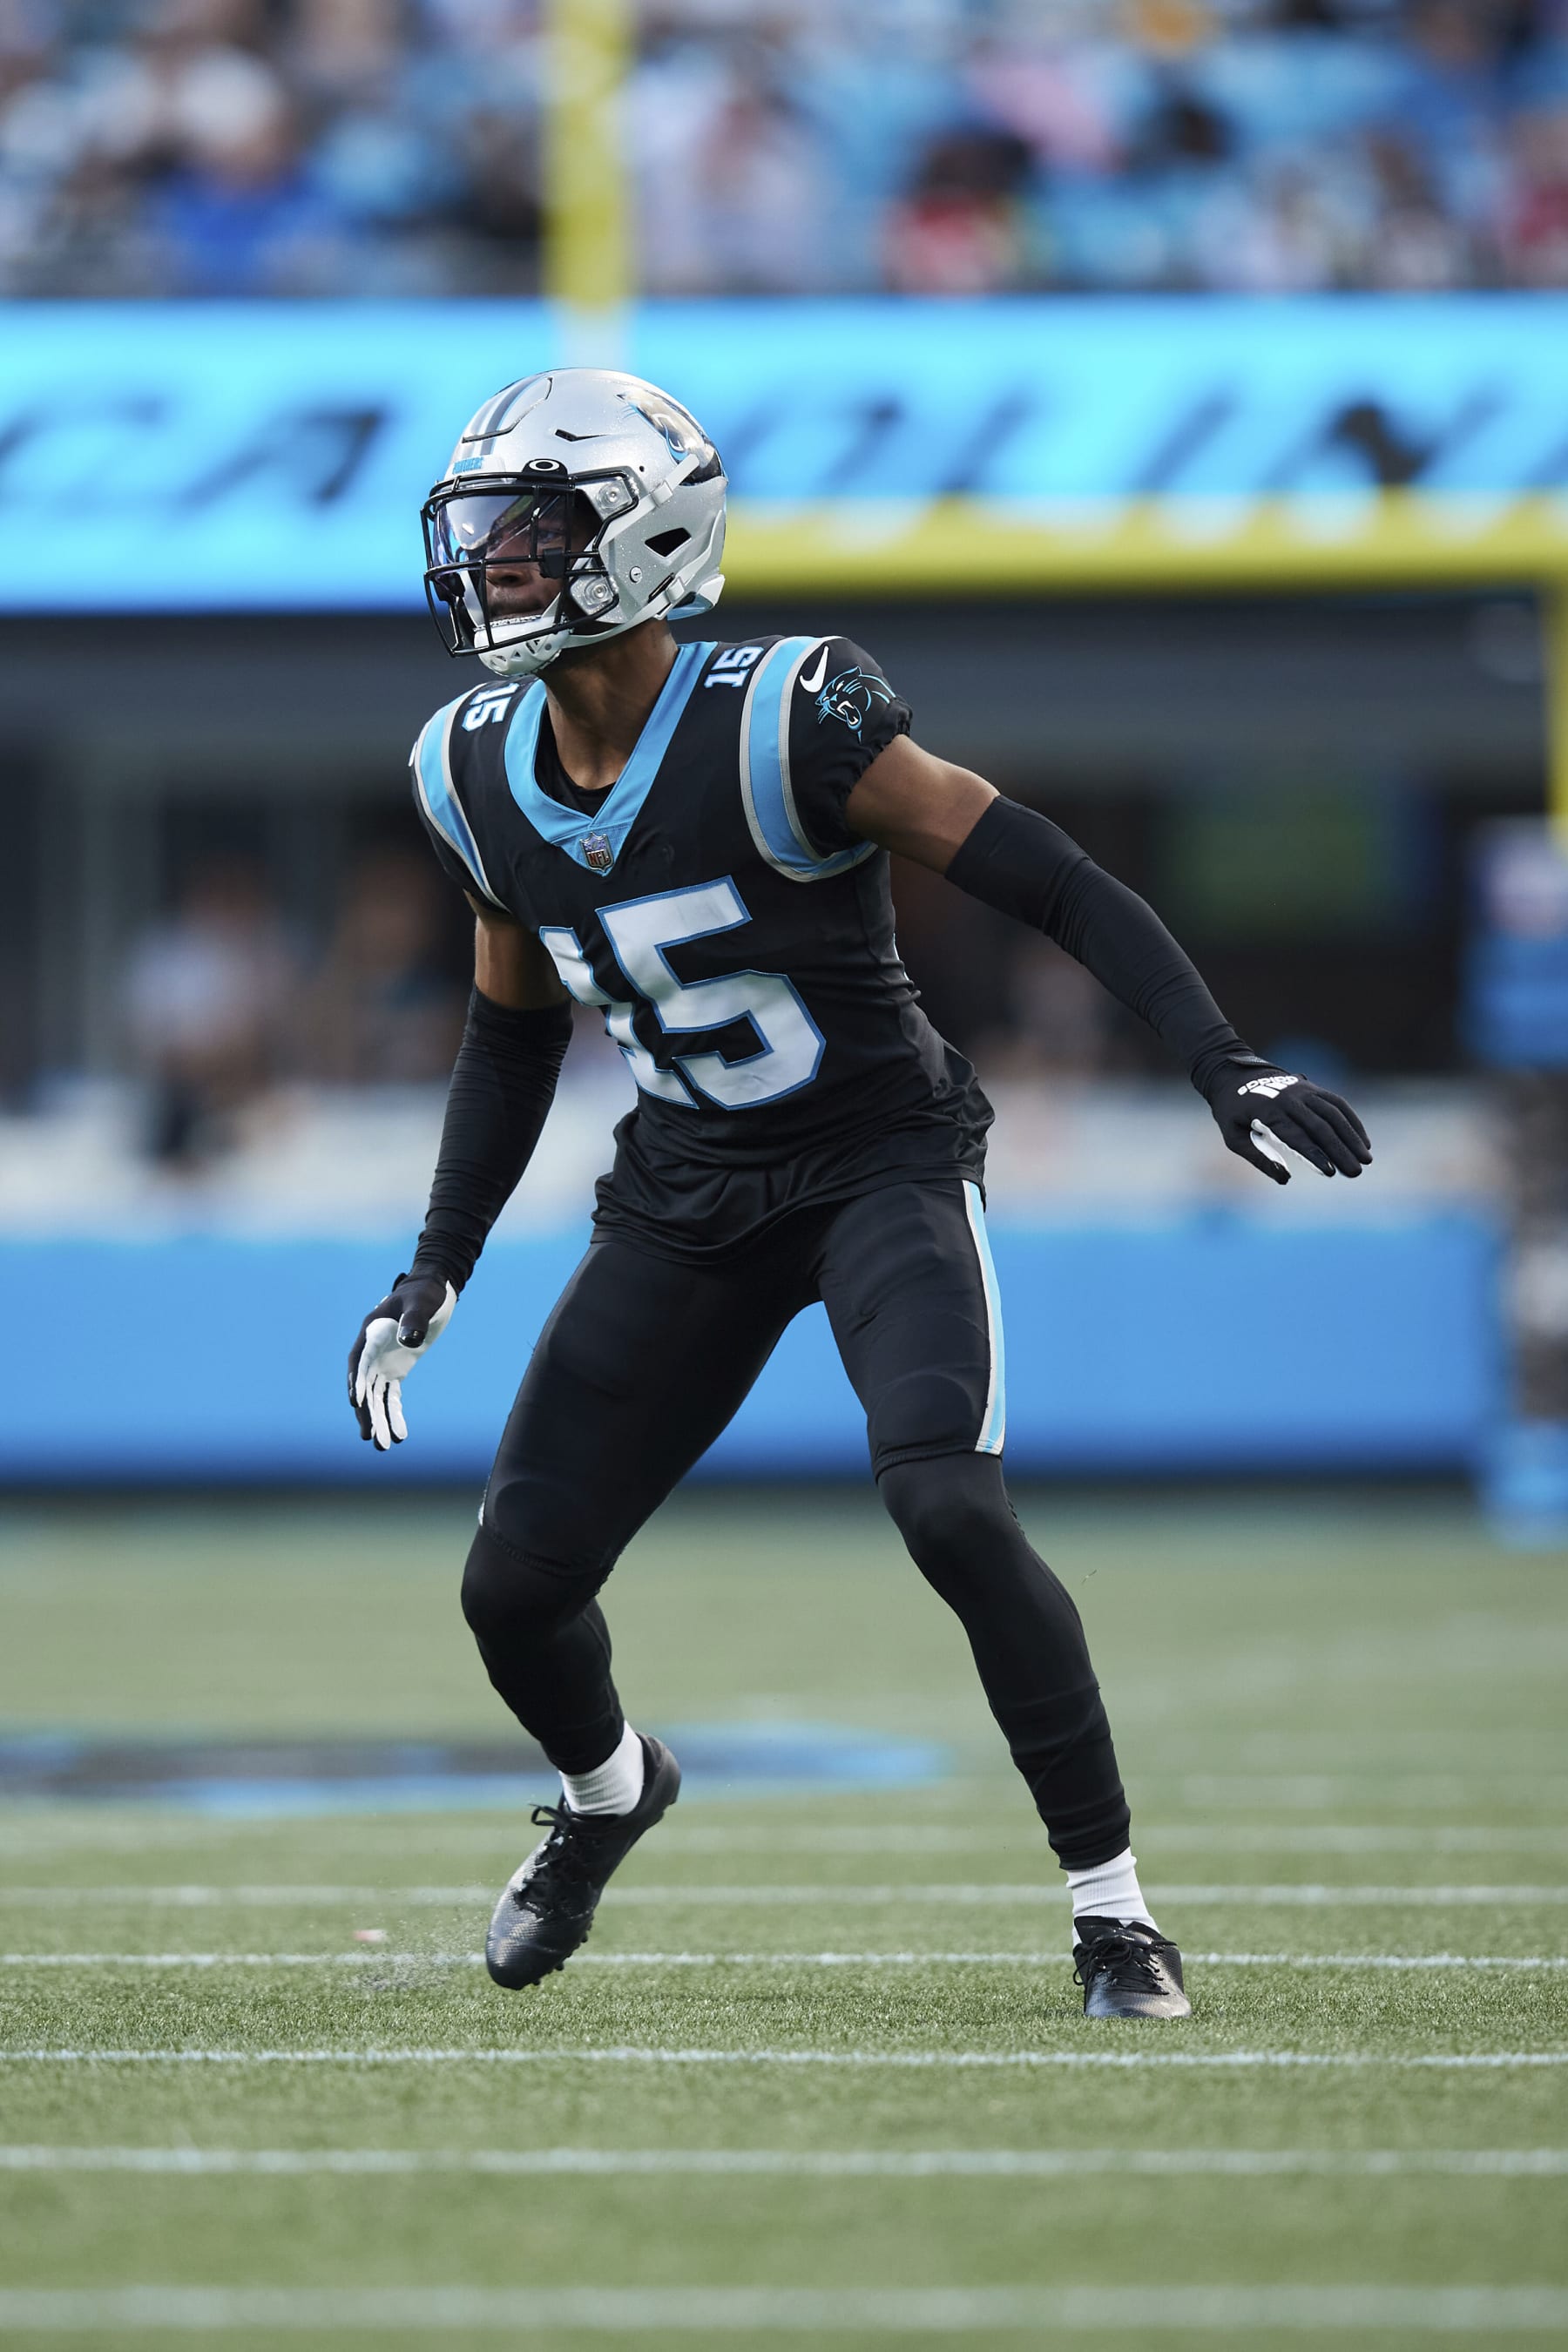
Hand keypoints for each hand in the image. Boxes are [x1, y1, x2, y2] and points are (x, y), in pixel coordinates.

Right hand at [348, 1273, 456, 1449]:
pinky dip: (394, 1413)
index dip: (356, 1382)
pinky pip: (391, 1395)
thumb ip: (414, 1318)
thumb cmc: (425, 1292)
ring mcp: (382, 1362)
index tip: (356, 1403)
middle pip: (365, 1386)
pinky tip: (399, 1434)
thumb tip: (409, 1340)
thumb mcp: (421, 1302)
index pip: (360, 1362)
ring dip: (378, 1420)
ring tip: (383, 1446)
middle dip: (367, 1413)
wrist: (433, 1290)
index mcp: (372, 1333)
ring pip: (376, 1396)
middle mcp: (371, 1351)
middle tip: (371, 1439)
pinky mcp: (395, 1369)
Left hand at [1203, 1059, 1371, 1184]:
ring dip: (1352, 1136)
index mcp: (1268, 1111)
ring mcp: (1304, 1091)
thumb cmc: (1233, 1113)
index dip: (1314, 1154)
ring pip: (1334, 1113)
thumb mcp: (1234, 1137)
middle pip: (1320, 1126)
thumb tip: (1285, 1178)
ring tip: (1366, 1159)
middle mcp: (1290, 1098)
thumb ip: (1258, 1157)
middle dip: (1340, 1150)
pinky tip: (1363, 1141)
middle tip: (1356, 1172)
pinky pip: (1337, 1104)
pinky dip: (1352, 1121)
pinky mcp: (1313, 1088)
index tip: (1331, 1172)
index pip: (1296, 1136)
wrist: (1235, 1076)